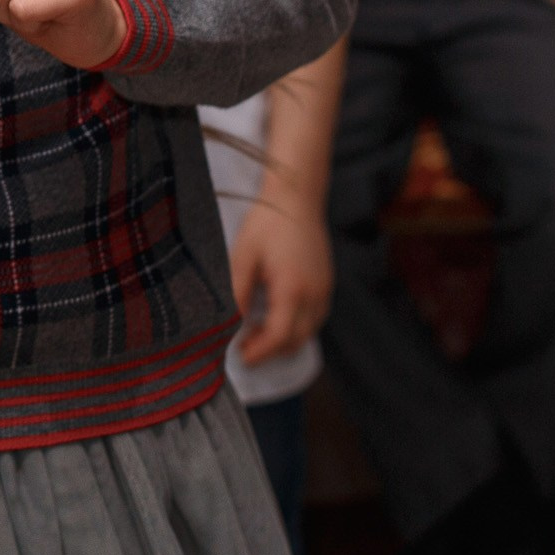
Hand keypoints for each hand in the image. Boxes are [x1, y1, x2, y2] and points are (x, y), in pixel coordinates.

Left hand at [230, 198, 332, 366]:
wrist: (296, 199)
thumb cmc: (267, 224)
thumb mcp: (243, 256)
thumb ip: (236, 292)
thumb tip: (228, 322)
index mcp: (293, 289)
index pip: (280, 336)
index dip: (260, 351)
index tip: (240, 356)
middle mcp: (315, 295)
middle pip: (296, 340)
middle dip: (271, 351)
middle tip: (243, 347)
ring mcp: (324, 290)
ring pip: (308, 332)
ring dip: (283, 340)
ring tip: (254, 333)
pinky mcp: (326, 285)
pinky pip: (314, 318)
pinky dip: (295, 326)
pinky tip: (273, 317)